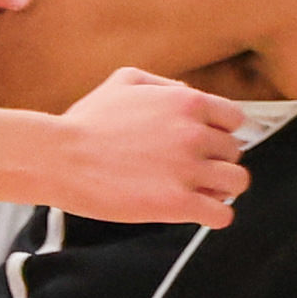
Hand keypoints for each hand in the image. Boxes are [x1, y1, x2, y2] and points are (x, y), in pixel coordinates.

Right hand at [51, 67, 247, 226]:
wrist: (60, 158)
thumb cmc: (86, 122)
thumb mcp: (124, 81)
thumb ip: (164, 84)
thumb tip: (188, 94)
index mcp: (187, 102)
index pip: (234, 119)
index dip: (220, 133)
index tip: (205, 146)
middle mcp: (194, 133)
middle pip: (234, 152)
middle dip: (216, 162)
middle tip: (193, 172)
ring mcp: (188, 169)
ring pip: (237, 182)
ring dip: (221, 189)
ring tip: (200, 193)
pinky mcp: (177, 203)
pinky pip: (221, 214)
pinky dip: (216, 216)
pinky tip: (199, 214)